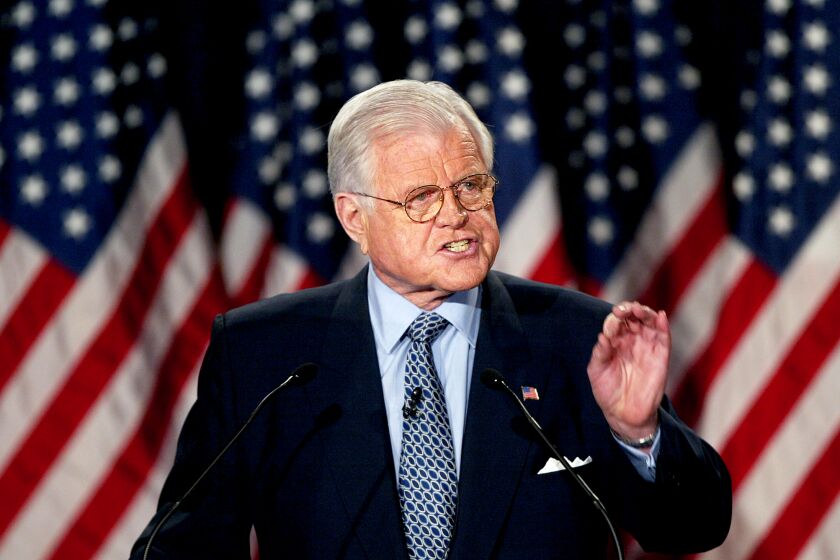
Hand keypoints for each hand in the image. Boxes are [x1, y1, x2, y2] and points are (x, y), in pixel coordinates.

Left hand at [586, 301, 669, 440]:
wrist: (623, 413)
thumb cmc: (607, 390)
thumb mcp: (596, 371)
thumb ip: (600, 353)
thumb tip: (603, 335)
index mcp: (615, 341)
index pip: (616, 321)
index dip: (614, 318)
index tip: (611, 323)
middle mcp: (632, 340)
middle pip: (634, 316)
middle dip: (629, 309)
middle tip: (623, 311)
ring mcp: (647, 346)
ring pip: (650, 321)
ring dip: (645, 312)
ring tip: (638, 310)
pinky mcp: (661, 356)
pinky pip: (664, 337)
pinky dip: (663, 325)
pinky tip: (660, 317)